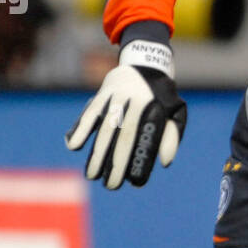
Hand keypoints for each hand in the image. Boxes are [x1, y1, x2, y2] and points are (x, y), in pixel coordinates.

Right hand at [65, 41, 186, 189]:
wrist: (145, 61)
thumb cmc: (161, 94)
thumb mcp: (175, 110)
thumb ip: (172, 135)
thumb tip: (165, 162)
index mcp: (154, 107)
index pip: (146, 140)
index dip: (140, 161)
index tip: (135, 182)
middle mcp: (134, 102)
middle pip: (124, 137)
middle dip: (116, 164)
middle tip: (111, 186)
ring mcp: (116, 96)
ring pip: (105, 128)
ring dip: (96, 153)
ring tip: (92, 175)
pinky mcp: (102, 93)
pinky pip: (89, 113)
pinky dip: (80, 128)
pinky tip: (72, 146)